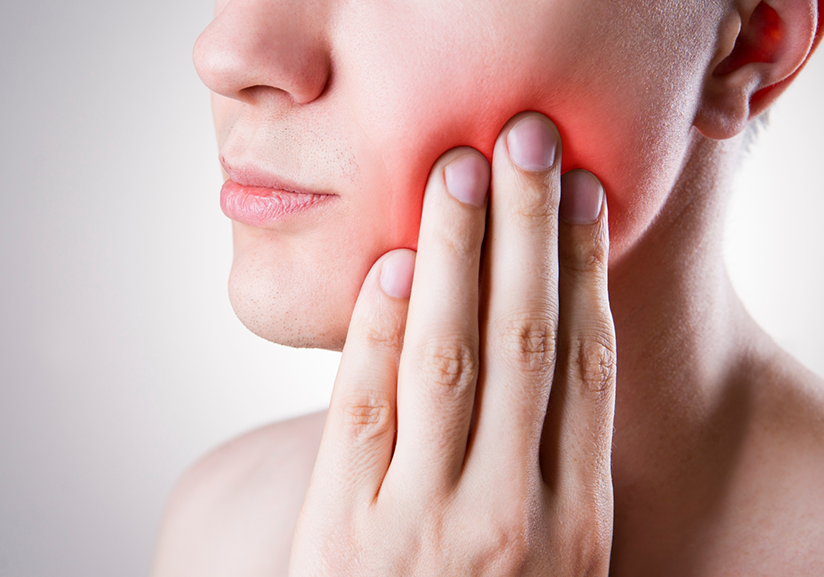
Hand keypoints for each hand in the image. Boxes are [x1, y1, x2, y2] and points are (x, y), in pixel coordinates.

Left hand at [289, 112, 615, 575]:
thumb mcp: (547, 557)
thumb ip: (551, 470)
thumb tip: (555, 346)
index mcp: (576, 521)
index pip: (587, 368)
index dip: (587, 271)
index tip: (584, 195)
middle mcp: (512, 515)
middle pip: (525, 340)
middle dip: (527, 230)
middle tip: (527, 140)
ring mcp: (427, 524)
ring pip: (449, 357)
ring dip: (456, 253)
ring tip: (461, 171)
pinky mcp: (347, 530)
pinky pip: (364, 409)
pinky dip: (379, 330)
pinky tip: (393, 264)